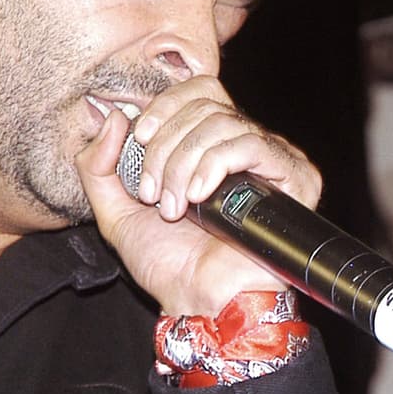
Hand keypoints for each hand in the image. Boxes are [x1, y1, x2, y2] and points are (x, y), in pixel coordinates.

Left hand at [76, 76, 322, 316]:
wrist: (198, 302)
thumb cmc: (166, 262)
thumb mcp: (114, 209)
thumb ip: (99, 163)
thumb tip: (113, 117)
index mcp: (208, 144)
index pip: (196, 90)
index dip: (164, 106)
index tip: (138, 139)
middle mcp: (243, 146)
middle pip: (204, 104)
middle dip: (165, 146)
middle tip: (152, 193)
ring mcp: (271, 160)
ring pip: (222, 122)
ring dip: (184, 163)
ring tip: (174, 207)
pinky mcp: (294, 178)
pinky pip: (251, 144)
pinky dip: (214, 165)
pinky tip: (200, 198)